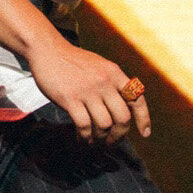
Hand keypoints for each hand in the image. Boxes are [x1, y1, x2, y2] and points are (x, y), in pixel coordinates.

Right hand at [27, 40, 149, 143]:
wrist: (47, 50)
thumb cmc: (73, 61)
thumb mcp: (100, 66)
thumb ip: (112, 83)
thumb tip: (123, 107)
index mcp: (114, 73)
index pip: (137, 99)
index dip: (143, 119)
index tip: (144, 133)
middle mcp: (104, 82)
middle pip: (122, 117)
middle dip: (119, 135)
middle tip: (111, 142)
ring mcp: (87, 91)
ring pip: (104, 124)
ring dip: (100, 138)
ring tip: (95, 142)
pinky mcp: (69, 98)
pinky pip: (83, 125)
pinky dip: (84, 137)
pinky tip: (81, 138)